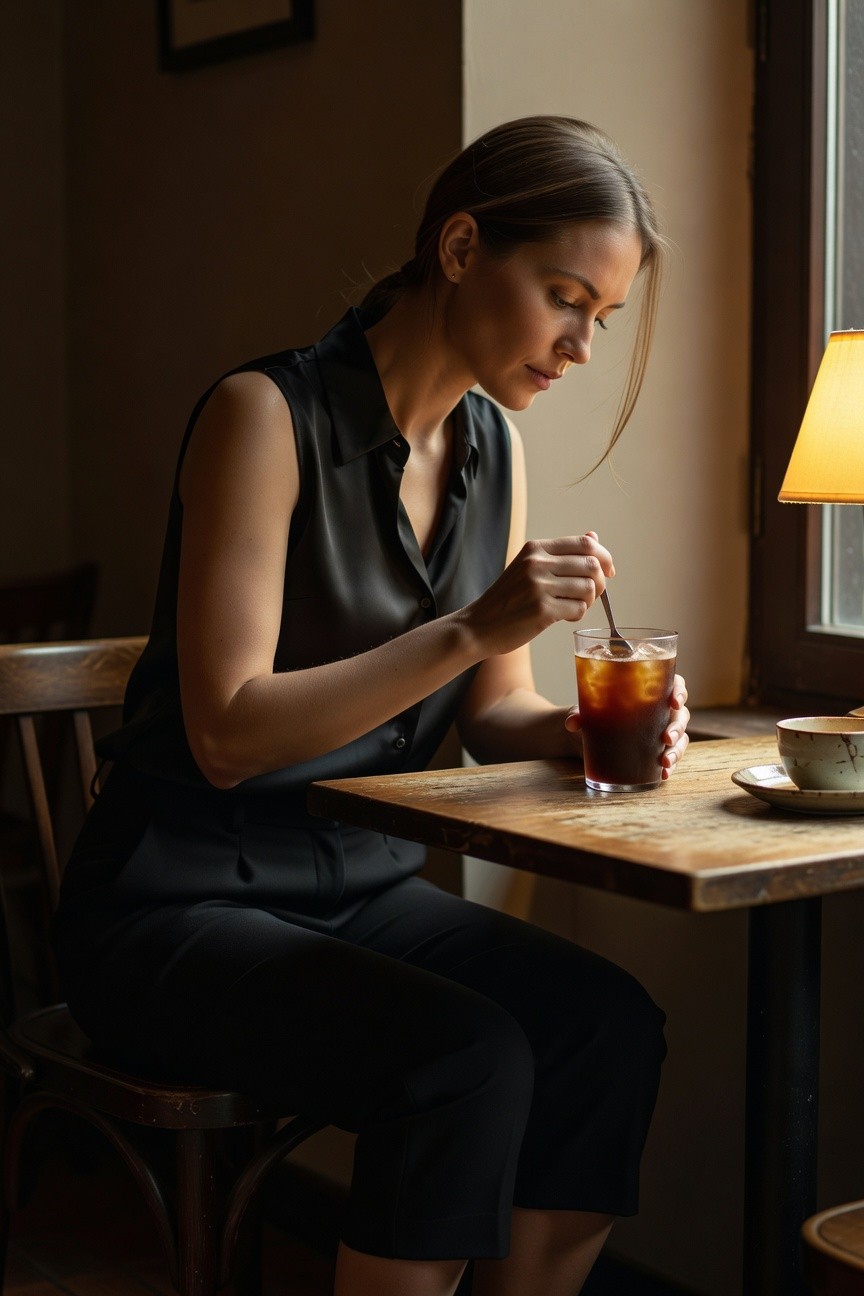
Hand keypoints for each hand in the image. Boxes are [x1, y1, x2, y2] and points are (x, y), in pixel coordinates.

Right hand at [465, 534, 613, 657]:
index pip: (585, 544)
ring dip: (589, 601)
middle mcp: (537, 564)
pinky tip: (564, 617)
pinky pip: (579, 609)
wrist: (479, 626)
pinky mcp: (542, 610)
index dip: (604, 557)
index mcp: (536, 549)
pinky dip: (577, 615)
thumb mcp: (528, 567)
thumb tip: (594, 537)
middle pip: (592, 566)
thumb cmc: (508, 598)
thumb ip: (561, 553)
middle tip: (591, 595)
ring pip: (589, 588)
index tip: (608, 571)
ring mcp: (539, 587)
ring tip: (573, 606)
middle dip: (600, 582)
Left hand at [562, 673, 690, 778]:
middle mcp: (659, 710)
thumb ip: (579, 714)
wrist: (582, 736)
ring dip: (677, 750)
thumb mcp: (584, 711)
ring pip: (680, 738)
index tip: (675, 702)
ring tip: (665, 762)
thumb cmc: (590, 714)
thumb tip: (573, 722)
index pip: (674, 685)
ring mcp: (660, 731)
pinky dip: (670, 766)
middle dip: (677, 727)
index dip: (680, 691)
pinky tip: (663, 774)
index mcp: (648, 691)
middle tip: (666, 738)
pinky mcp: (655, 751)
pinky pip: (670, 757)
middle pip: (681, 715)